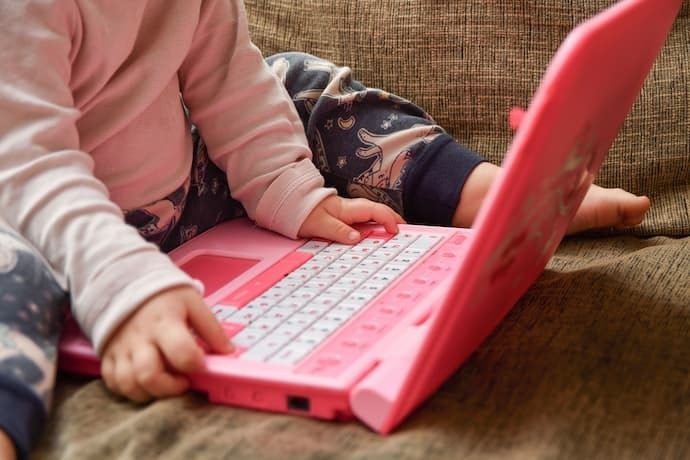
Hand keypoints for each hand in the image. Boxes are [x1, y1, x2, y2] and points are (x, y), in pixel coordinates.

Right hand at [100, 286, 231, 402]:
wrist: (126, 283)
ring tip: (166, 383)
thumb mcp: (193, 303)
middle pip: (149, 375)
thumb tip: (228, 352)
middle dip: (171, 388)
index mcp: (164, 322)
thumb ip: (212, 329)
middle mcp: (139, 338)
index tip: (201, 364)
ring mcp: (120, 348)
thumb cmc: (165, 296)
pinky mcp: (107, 355)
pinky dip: (130, 390)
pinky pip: (113, 383)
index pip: (181, 352)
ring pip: (129, 384)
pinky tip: (146, 382)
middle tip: (184, 381)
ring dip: (151, 393)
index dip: (195, 364)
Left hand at [298, 195, 404, 243]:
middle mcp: (350, 209)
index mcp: (348, 209)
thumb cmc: (304, 213)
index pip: (375, 211)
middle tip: (404, 232)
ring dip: (383, 223)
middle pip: (377, 212)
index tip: (396, 231)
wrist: (290, 203)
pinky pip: (362, 221)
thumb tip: (356, 238)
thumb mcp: (320, 225)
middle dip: (392, 219)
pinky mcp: (342, 217)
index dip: (389, 219)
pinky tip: (373, 236)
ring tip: (393, 234)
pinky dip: (371, 227)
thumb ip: (339, 231)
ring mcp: (347, 212)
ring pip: (370, 216)